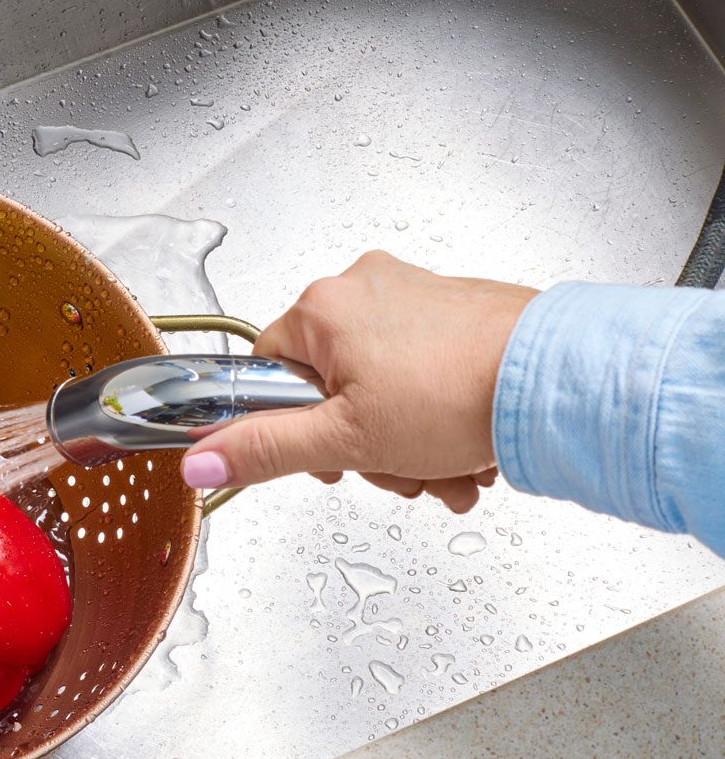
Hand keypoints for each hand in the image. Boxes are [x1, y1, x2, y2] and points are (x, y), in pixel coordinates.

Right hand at [181, 251, 537, 512]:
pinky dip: (442, 420)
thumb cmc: (462, 393)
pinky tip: (467, 452)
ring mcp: (417, 296)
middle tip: (396, 469)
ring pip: (383, 387)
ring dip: (410, 446)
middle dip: (366, 447)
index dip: (292, 426)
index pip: (270, 372)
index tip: (324, 454)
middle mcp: (366, 288)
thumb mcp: (346, 440)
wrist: (559, 381)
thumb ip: (266, 450)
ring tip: (444, 470)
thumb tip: (200, 461)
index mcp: (323, 308)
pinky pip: (427, 374)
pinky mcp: (460, 312)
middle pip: (331, 386)